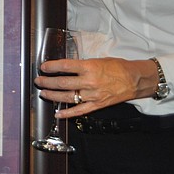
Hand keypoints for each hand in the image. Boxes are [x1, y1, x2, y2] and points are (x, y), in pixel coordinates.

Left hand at [33, 57, 158, 117]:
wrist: (134, 80)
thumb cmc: (117, 67)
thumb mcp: (98, 60)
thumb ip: (82, 65)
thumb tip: (67, 67)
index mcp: (89, 67)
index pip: (65, 66)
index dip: (52, 67)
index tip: (43, 67)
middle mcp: (89, 81)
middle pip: (63, 82)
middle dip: (48, 82)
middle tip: (39, 80)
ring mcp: (92, 95)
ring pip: (67, 97)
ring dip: (52, 95)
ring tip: (43, 93)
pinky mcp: (96, 105)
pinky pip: (78, 111)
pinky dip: (67, 114)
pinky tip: (57, 114)